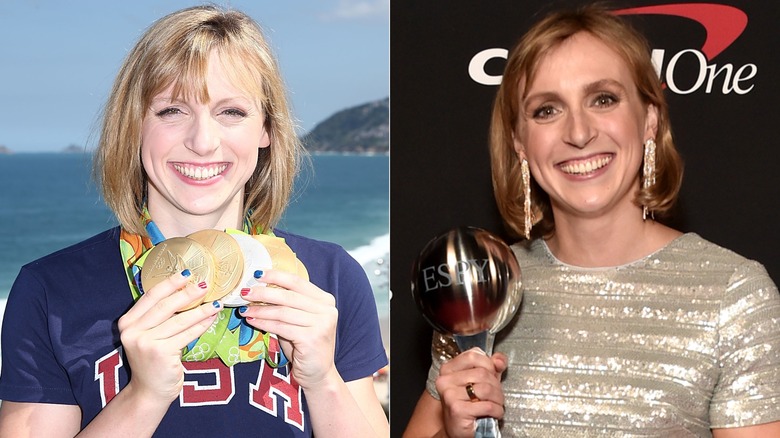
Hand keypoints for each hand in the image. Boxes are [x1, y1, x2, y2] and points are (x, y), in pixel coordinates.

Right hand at [117, 270, 221, 404]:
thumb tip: (186, 291)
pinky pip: (187, 334)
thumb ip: (158, 317)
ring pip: (179, 320)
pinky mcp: (161, 353)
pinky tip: (212, 319)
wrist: (149, 391)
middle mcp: (133, 331)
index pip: (150, 296)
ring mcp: (146, 343)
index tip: (187, 273)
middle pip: (165, 306)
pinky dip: (201, 325)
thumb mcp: (148, 335)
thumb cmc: (153, 360)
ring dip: (201, 310)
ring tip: (216, 302)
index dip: (169, 283)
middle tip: (205, 285)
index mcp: (128, 322)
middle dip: (188, 293)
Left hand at [238, 269, 337, 388]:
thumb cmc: (304, 346)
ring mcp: (321, 324)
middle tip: (244, 292)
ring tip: (244, 309)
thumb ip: (286, 305)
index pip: (297, 282)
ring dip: (260, 309)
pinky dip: (264, 323)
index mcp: (325, 300)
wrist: (318, 374)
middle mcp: (327, 310)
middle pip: (289, 296)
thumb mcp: (298, 320)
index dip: (276, 276)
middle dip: (263, 293)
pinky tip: (252, 321)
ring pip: (283, 311)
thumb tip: (259, 289)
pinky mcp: (311, 338)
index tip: (257, 274)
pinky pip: (281, 326)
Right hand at [435, 348, 506, 437]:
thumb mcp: (480, 381)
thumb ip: (491, 367)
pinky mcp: (457, 410)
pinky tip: (494, 413)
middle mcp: (445, 380)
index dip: (489, 364)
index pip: (473, 355)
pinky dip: (496, 410)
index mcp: (448, 369)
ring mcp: (449, 395)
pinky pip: (487, 405)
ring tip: (496, 404)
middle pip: (482, 373)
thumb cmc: (468, 405)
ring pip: (486, 389)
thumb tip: (499, 360)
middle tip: (496, 395)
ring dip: (498, 399)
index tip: (493, 374)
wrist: (458, 430)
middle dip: (496, 385)